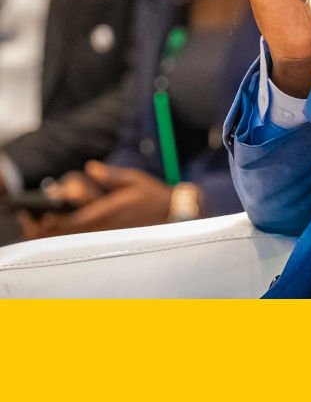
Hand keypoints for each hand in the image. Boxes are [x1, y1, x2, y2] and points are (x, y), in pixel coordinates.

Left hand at [19, 163, 177, 237]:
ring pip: (74, 241)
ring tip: (47, 223)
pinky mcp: (109, 241)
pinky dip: (71, 237)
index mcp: (109, 211)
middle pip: (68, 234)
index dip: (53, 219)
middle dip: (50, 227)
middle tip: (38, 218)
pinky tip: (67, 230)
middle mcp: (105, 228)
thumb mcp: (134, 179)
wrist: (171, 214)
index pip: (73, 220)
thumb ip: (111, 175)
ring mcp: (107, 237)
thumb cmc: (152, 196)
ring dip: (59, 233)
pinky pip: (84, 243)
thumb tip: (90, 167)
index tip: (41, 211)